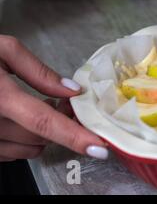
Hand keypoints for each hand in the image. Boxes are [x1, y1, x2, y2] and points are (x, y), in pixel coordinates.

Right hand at [0, 35, 106, 160]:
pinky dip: (24, 140)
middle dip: (58, 123)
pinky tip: (17, 120)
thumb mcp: (2, 50)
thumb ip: (38, 71)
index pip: (43, 122)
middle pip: (41, 137)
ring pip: (29, 148)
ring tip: (32, 107)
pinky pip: (12, 153)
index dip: (74, 136)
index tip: (99, 148)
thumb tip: (71, 90)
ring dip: (41, 133)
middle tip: (60, 103)